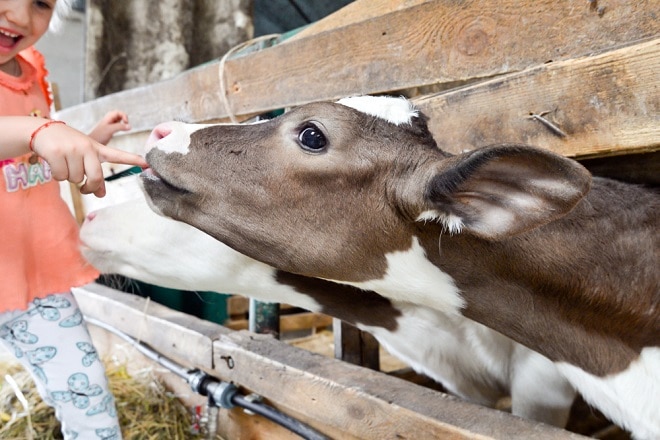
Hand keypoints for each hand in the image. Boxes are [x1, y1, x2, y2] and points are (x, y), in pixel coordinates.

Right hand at [30, 121, 146, 196]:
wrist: (43, 130)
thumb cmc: (68, 147)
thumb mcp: (84, 157)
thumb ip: (94, 175)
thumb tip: (101, 194)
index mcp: (97, 148)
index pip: (118, 155)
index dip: (132, 159)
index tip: (146, 163)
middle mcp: (87, 148)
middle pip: (95, 178)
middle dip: (90, 188)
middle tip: (85, 189)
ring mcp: (72, 149)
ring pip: (75, 179)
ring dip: (68, 177)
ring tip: (64, 163)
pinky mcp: (57, 152)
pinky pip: (60, 176)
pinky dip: (57, 175)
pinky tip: (54, 162)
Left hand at [88, 110, 131, 144]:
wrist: (93, 143)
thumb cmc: (99, 136)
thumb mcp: (110, 130)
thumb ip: (120, 127)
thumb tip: (130, 126)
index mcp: (108, 117)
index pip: (118, 112)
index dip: (124, 116)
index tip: (126, 122)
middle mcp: (109, 120)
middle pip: (119, 115)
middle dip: (124, 118)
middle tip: (126, 124)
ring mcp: (109, 125)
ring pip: (119, 120)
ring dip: (123, 123)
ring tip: (125, 127)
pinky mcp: (110, 130)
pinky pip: (118, 126)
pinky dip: (122, 127)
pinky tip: (122, 130)